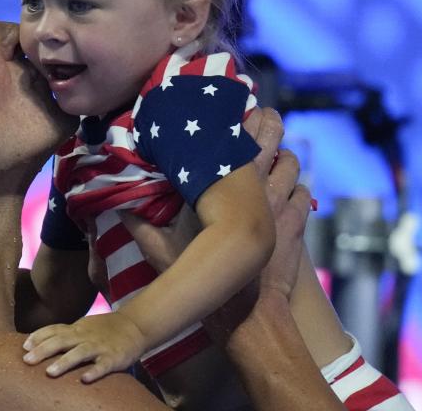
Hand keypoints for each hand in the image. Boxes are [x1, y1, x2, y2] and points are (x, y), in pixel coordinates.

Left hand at [22, 312, 146, 382]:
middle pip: (61, 340)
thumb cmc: (104, 330)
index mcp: (76, 329)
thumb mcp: (83, 327)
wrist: (135, 325)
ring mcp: (99, 346)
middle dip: (43, 350)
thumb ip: (64, 334)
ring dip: (64, 362)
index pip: (54, 329)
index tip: (24, 346)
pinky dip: (94, 371)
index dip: (39, 336)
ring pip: (80, 353)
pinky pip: (103, 365)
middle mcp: (85, 336)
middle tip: (26, 360)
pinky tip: (85, 379)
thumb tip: (38, 345)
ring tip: (49, 372)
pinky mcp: (114, 357)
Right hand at [126, 108, 312, 299]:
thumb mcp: (160, 249)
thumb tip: (117, 204)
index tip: (231, 110)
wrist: (246, 311)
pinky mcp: (298, 222)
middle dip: (267, 121)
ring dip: (282, 156)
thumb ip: (139, 224)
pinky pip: (304, 191)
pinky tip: (286, 191)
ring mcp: (282, 202)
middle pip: (272, 133)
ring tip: (272, 157)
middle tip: (257, 120)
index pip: (237, 132)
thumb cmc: (202, 277)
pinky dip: (296, 187)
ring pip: (291, 160)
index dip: (238, 116)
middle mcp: (258, 184)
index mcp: (225, 183)